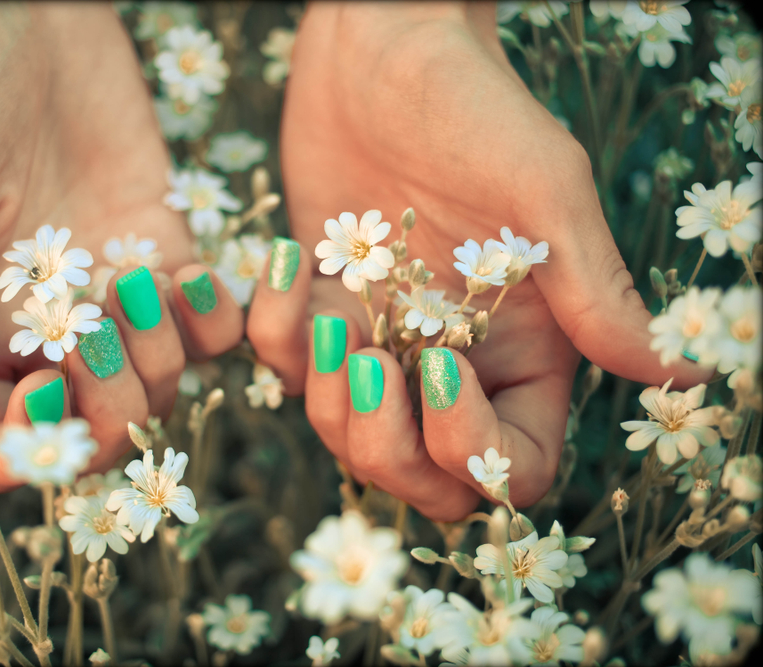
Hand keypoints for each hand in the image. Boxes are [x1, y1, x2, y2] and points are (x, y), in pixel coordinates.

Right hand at [0, 4, 242, 490]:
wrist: (25, 15)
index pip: (4, 435)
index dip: (30, 445)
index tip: (46, 396)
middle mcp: (51, 328)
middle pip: (96, 424)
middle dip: (107, 408)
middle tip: (102, 340)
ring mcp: (116, 295)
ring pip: (159, 382)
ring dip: (159, 355)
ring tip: (136, 281)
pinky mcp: (168, 251)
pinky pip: (213, 325)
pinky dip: (215, 318)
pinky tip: (194, 273)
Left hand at [246, 2, 708, 519]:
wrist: (381, 52)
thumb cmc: (475, 109)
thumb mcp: (543, 196)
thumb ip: (595, 294)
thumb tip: (684, 375)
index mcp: (522, 352)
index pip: (510, 465)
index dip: (472, 447)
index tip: (439, 364)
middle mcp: (454, 362)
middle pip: (421, 478)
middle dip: (384, 446)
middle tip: (364, 362)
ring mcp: (381, 342)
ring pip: (346, 440)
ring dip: (323, 399)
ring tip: (328, 314)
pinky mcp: (318, 311)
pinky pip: (282, 367)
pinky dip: (273, 333)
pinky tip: (286, 261)